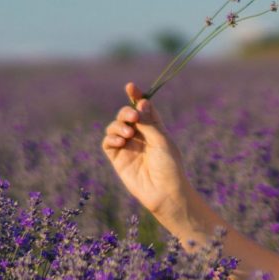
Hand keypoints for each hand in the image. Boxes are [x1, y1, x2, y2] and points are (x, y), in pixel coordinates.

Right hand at [102, 82, 191, 219]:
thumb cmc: (169, 166)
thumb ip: (148, 122)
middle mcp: (140, 135)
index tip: (131, 86)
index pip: (144, 108)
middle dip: (126, 112)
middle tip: (133, 118)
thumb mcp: (162, 141)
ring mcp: (128, 146)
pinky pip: (108, 143)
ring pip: (115, 127)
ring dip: (119, 125)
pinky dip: (111, 138)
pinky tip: (120, 140)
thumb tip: (141, 102)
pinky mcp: (118, 159)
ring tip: (127, 133)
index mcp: (155, 128)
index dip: (136, 96)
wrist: (164, 192)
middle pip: (127, 115)